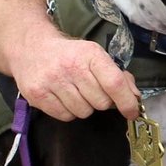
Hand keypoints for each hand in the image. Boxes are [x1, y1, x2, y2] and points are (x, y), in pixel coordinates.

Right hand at [12, 36, 139, 121]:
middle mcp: (71, 67)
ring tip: (75, 91)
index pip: (114, 83)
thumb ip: (118, 75)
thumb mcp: (95, 56)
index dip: (127, 102)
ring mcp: (52, 81)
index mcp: (90, 54)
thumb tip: (134, 96)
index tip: (132, 112)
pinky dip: (68, 111)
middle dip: (102, 101)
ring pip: (84, 112)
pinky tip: (62, 97)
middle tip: (91, 90)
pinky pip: (65, 116)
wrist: (31, 48)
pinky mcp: (37, 95)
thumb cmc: (69, 54)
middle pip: (101, 102)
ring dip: (84, 106)